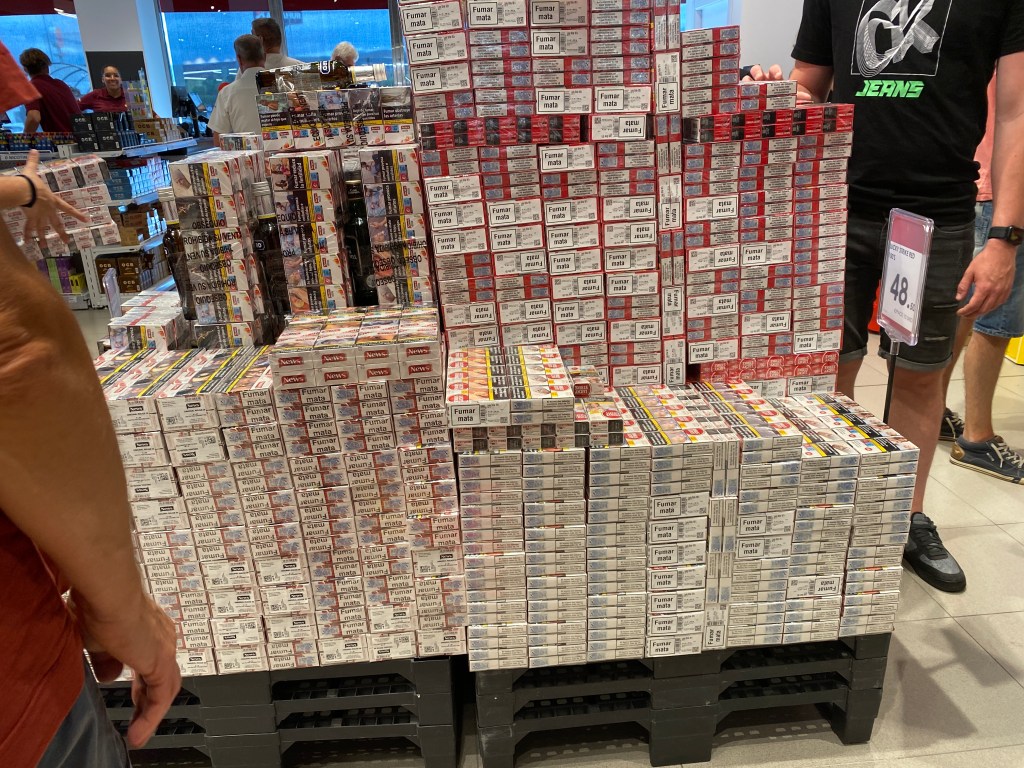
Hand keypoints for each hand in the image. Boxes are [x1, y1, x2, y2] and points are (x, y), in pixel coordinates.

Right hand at [20, 150, 87, 242]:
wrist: (26, 190)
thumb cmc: (31, 181)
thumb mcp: (33, 171)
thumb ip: (34, 161)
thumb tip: (34, 150)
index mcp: (53, 200)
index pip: (68, 208)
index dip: (77, 214)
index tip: (86, 220)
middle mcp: (48, 210)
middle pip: (56, 223)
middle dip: (61, 233)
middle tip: (67, 242)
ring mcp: (40, 216)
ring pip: (43, 229)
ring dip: (43, 238)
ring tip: (45, 247)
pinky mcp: (30, 218)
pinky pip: (29, 228)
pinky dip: (27, 235)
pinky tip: (27, 243)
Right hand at [69, 590, 180, 748]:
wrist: (108, 593)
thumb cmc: (98, 606)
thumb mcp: (96, 639)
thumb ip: (105, 660)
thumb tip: (110, 676)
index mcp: (149, 629)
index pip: (152, 662)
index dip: (142, 684)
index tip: (132, 698)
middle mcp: (162, 637)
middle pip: (162, 677)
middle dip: (148, 701)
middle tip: (138, 721)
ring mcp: (164, 648)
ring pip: (165, 688)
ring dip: (150, 713)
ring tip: (137, 734)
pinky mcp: (161, 661)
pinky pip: (161, 696)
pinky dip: (150, 716)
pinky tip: (138, 733)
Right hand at [741, 64, 816, 104]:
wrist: (775, 109)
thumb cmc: (781, 101)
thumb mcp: (789, 98)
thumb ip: (798, 97)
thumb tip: (808, 97)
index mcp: (773, 79)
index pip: (773, 70)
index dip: (775, 71)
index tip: (778, 76)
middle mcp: (762, 80)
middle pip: (757, 70)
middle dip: (758, 72)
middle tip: (760, 78)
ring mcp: (752, 86)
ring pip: (747, 77)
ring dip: (748, 80)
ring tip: (750, 85)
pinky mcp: (746, 93)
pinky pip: (742, 88)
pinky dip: (741, 88)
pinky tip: (741, 93)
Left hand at [957, 240, 1015, 317]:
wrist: (1002, 251)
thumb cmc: (985, 260)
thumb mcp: (970, 272)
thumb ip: (963, 286)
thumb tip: (959, 298)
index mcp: (984, 288)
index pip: (974, 306)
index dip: (966, 311)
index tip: (960, 312)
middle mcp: (995, 292)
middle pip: (983, 310)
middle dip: (972, 314)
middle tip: (965, 315)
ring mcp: (1003, 291)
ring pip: (992, 308)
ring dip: (982, 312)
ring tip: (974, 312)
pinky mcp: (1008, 289)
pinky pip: (1000, 302)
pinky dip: (992, 307)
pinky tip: (987, 306)